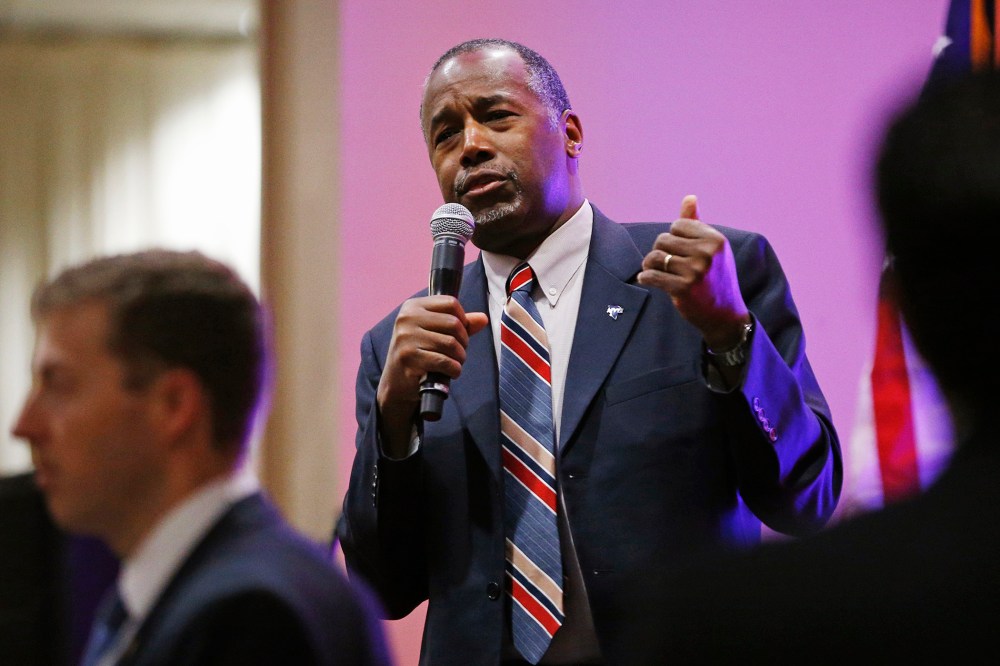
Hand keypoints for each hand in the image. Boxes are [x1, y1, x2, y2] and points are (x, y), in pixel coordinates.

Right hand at [377, 295, 488, 455]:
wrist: (396, 383)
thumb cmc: (419, 354)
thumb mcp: (435, 333)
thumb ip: (459, 324)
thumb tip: (483, 319)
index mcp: (413, 307)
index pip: (451, 303)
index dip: (463, 319)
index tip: (459, 334)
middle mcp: (407, 319)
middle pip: (454, 323)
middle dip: (463, 341)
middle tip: (458, 352)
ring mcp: (405, 338)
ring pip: (451, 343)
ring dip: (460, 357)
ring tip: (455, 363)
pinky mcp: (408, 358)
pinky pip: (445, 361)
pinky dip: (454, 369)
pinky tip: (451, 373)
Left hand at [637, 195, 749, 349]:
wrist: (725, 315)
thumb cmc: (716, 278)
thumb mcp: (712, 249)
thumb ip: (697, 224)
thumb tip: (689, 197)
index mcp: (716, 240)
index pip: (678, 224)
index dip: (673, 236)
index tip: (678, 250)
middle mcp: (708, 253)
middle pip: (663, 239)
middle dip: (659, 250)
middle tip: (664, 263)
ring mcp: (696, 271)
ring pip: (656, 256)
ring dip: (650, 264)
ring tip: (654, 270)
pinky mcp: (684, 288)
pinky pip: (652, 275)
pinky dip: (645, 277)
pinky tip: (647, 279)